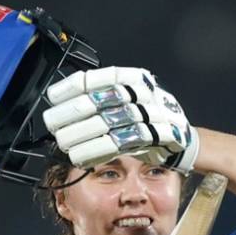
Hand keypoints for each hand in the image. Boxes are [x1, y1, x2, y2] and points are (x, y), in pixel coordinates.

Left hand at [42, 67, 199, 171]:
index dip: (73, 87)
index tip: (53, 97)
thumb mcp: (129, 100)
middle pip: (100, 102)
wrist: (183, 137)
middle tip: (53, 124)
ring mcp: (153, 114)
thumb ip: (104, 99)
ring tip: (63, 142)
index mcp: (133, 79)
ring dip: (81, 135)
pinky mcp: (158, 137)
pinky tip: (81, 156)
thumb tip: (66, 107)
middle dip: (71, 114)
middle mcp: (144, 93)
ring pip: (109, 124)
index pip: (98, 78)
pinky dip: (98, 151)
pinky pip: (122, 145)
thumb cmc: (148, 119)